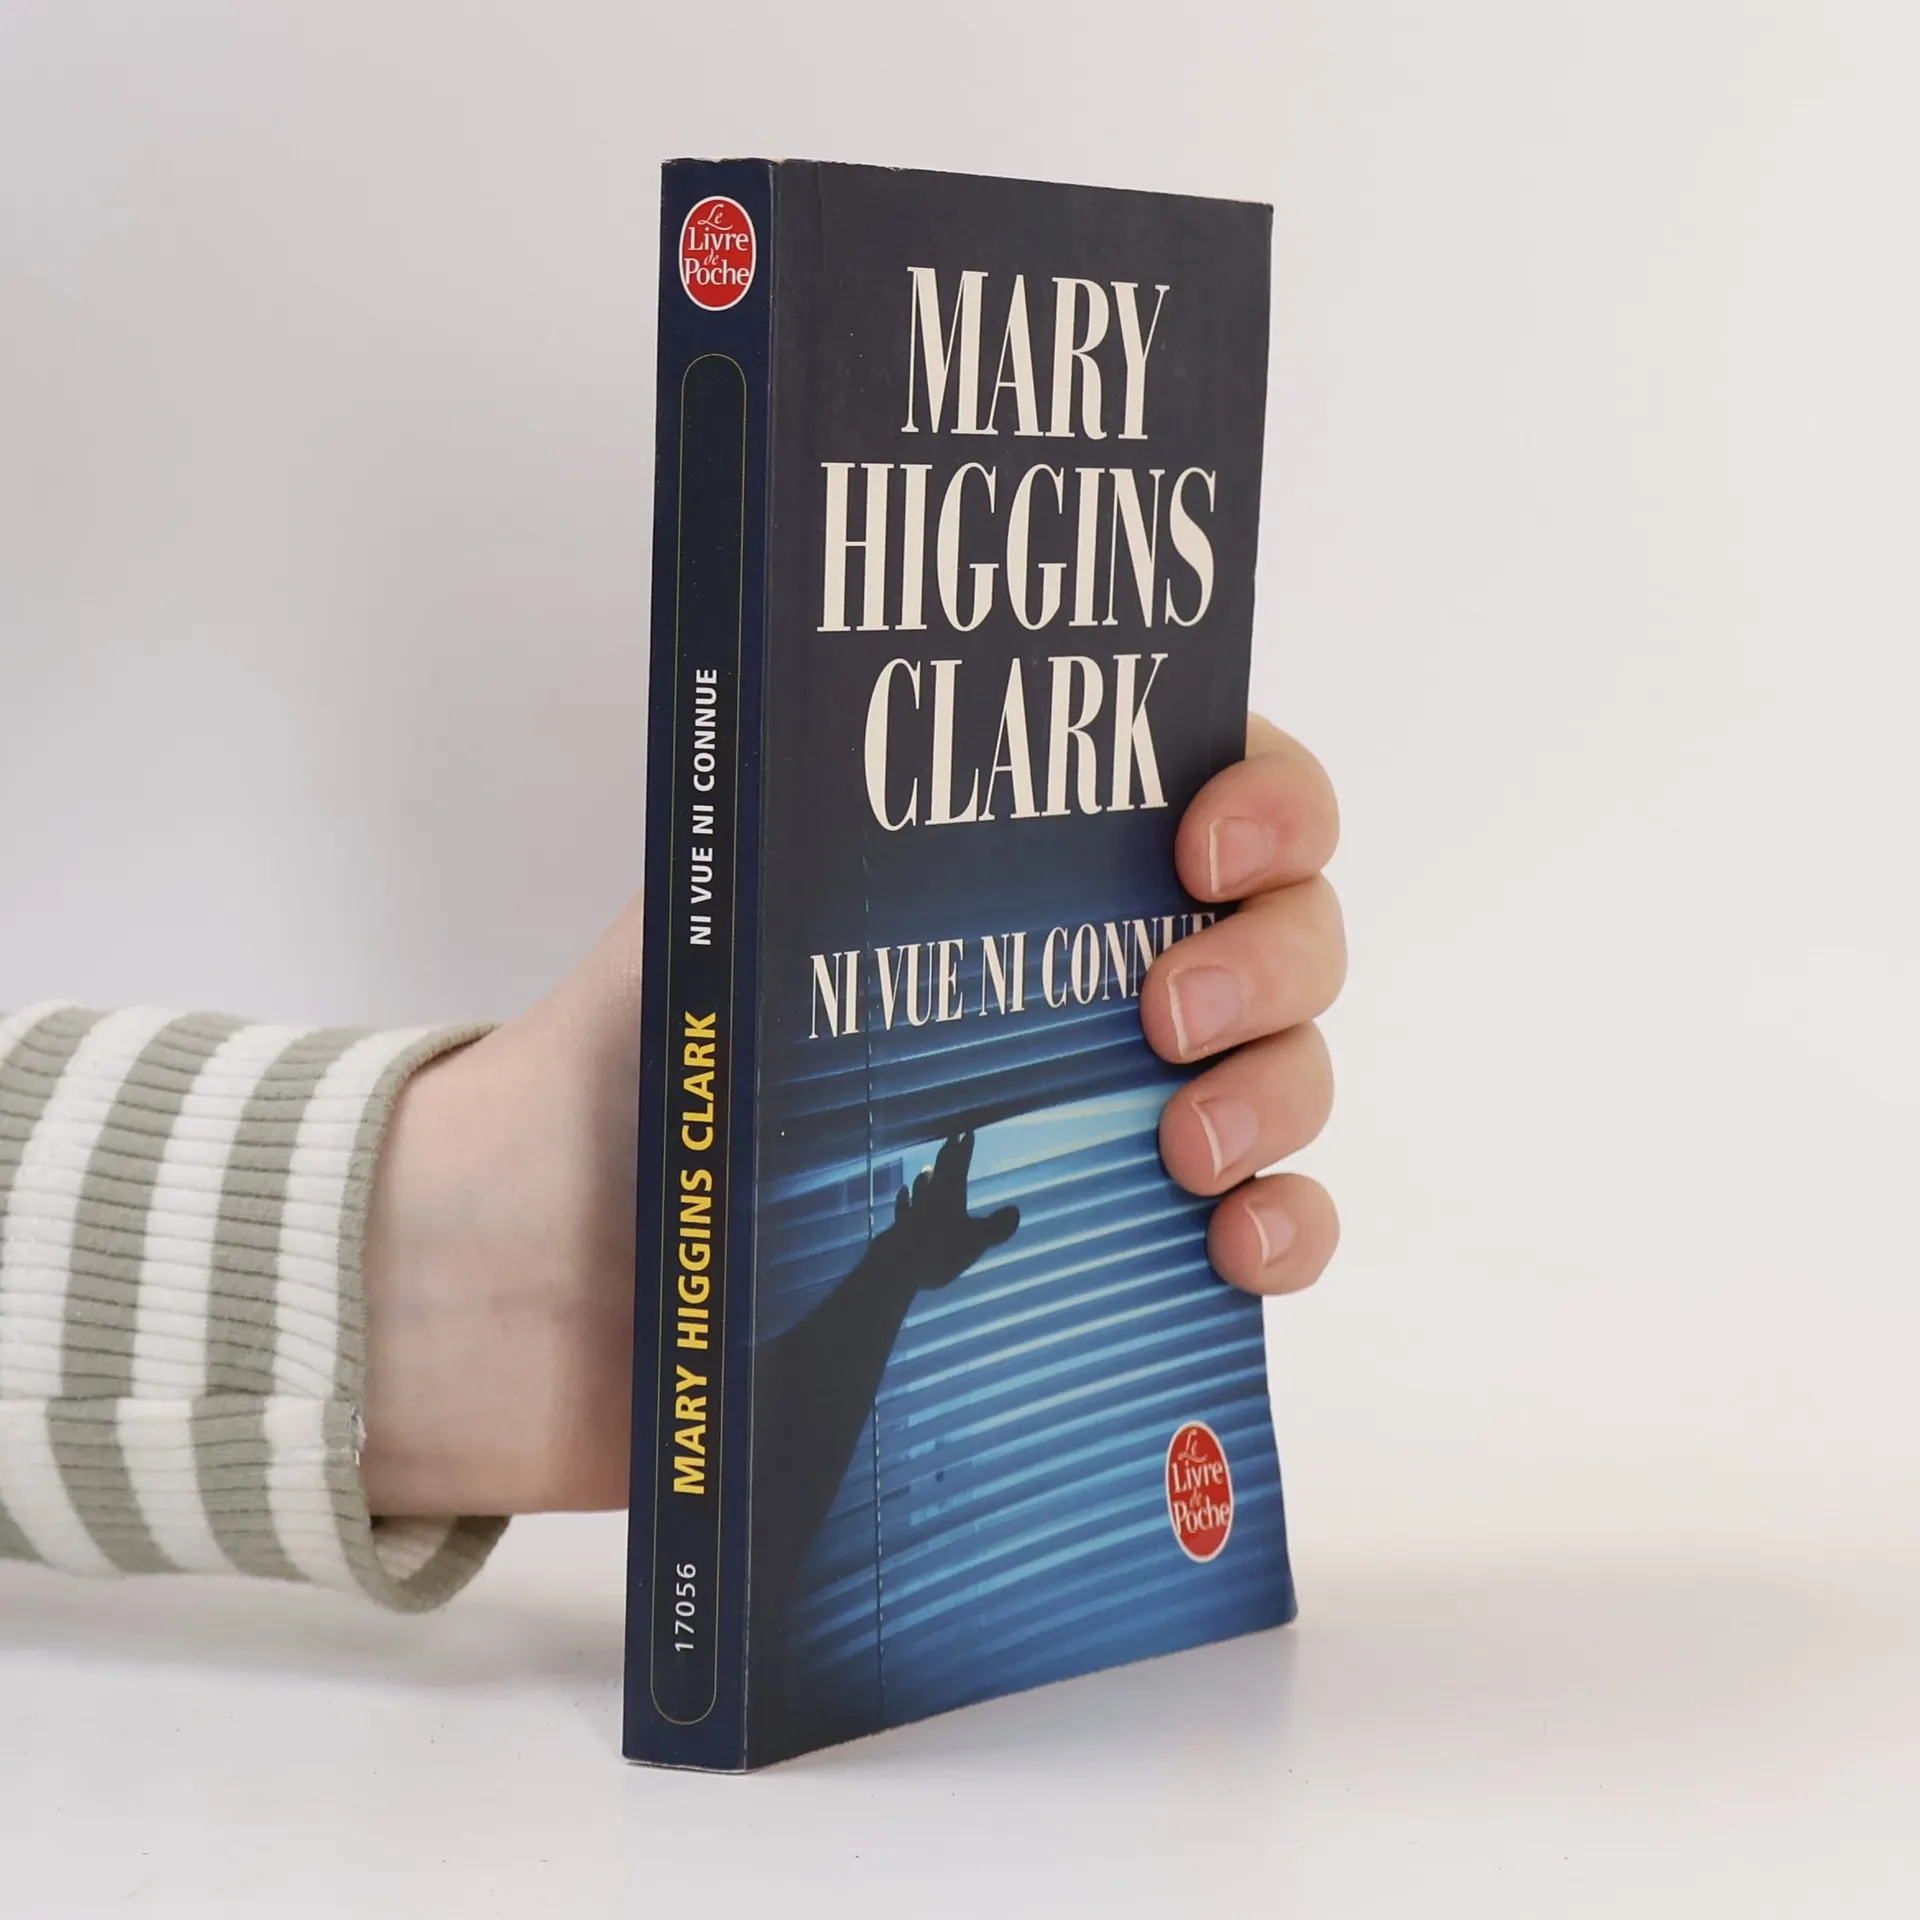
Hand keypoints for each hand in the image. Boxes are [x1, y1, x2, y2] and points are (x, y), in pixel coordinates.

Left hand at [360, 715, 1342, 1514]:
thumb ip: (841, 812)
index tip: (1201, 843)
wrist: (533, 1285)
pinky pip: (1269, 1228)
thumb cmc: (618, 1074)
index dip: (1258, 798)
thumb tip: (952, 720)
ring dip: (1279, 1093)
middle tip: (1169, 1015)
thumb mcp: (721, 905)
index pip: (1202, 788)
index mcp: (1004, 875)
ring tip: (1185, 1151)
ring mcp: (1105, 1122)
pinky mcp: (1110, 1258)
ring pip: (1290, 1074)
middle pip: (1279, 932)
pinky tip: (1238, 1248)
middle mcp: (1081, 984)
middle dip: (1269, 957)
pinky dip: (1290, 1230)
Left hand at [883, 1131, 1020, 1289]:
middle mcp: (930, 1196)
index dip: (964, 1149)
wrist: (898, 1265)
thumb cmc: (941, 1249)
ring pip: (920, 1187)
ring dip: (925, 1177)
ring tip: (927, 1168)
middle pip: (940, 1171)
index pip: (959, 1165)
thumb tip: (1015, 1211)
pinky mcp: (899, 1226)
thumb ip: (996, 1227)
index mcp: (951, 1194)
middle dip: (947, 1155)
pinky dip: (905, 1199)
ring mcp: (912, 1210)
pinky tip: (902, 1192)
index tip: (967, 1132)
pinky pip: (904, 1207)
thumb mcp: (977, 1240)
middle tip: (949, 1139)